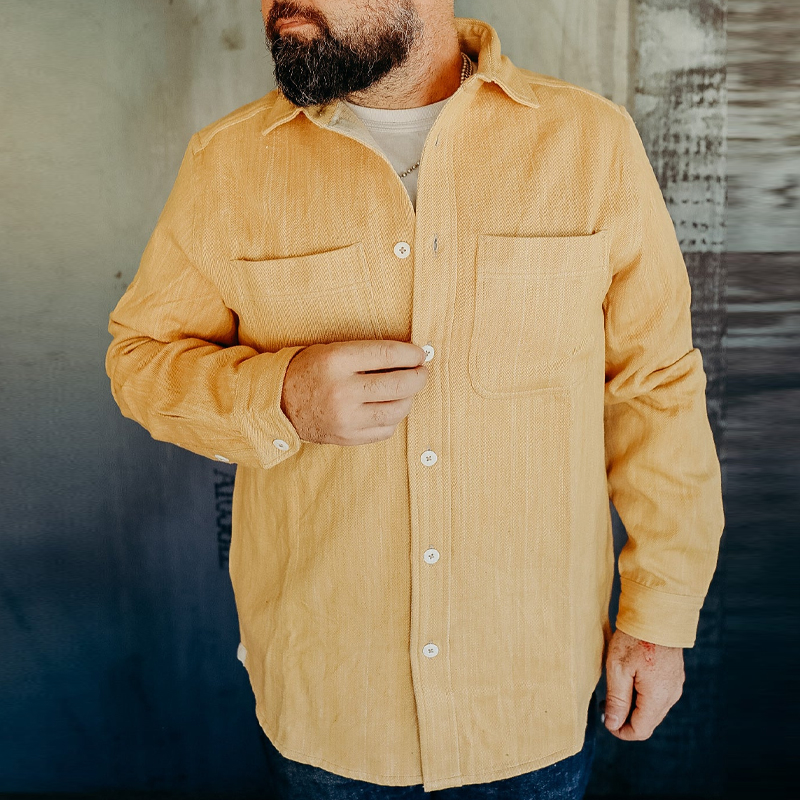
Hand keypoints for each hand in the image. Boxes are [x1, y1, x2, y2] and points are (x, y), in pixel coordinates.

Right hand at [280, 339, 428, 445]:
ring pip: (397, 410)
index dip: (412, 354)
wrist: (278, 404)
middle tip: (422, 372)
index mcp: (337, 361)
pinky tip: (390, 406)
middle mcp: (342, 390)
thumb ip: (368, 353)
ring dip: (410, 398)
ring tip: (408, 390)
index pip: (388, 355)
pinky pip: (386, 429)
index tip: (420, 354)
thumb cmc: (309, 371)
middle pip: (399, 385)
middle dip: (419, 376)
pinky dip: (394, 417)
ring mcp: (346, 417)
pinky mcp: (348, 436)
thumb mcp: (332, 351)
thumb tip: (410, 356)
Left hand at [602, 629, 684, 740]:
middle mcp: (671, 695)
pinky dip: (643, 695)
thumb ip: (617, 700)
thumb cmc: (634, 638)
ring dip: (634, 706)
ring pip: (653, 709)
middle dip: (626, 718)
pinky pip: (658, 695)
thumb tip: (613, 725)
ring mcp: (675, 685)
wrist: (656, 613)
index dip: (621, 730)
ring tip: (616, 688)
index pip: (641, 730)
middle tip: (606, 703)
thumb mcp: (618, 668)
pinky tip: (630, 678)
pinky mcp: (673, 675)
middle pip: (648, 721)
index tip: (605, 719)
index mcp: (658, 697)